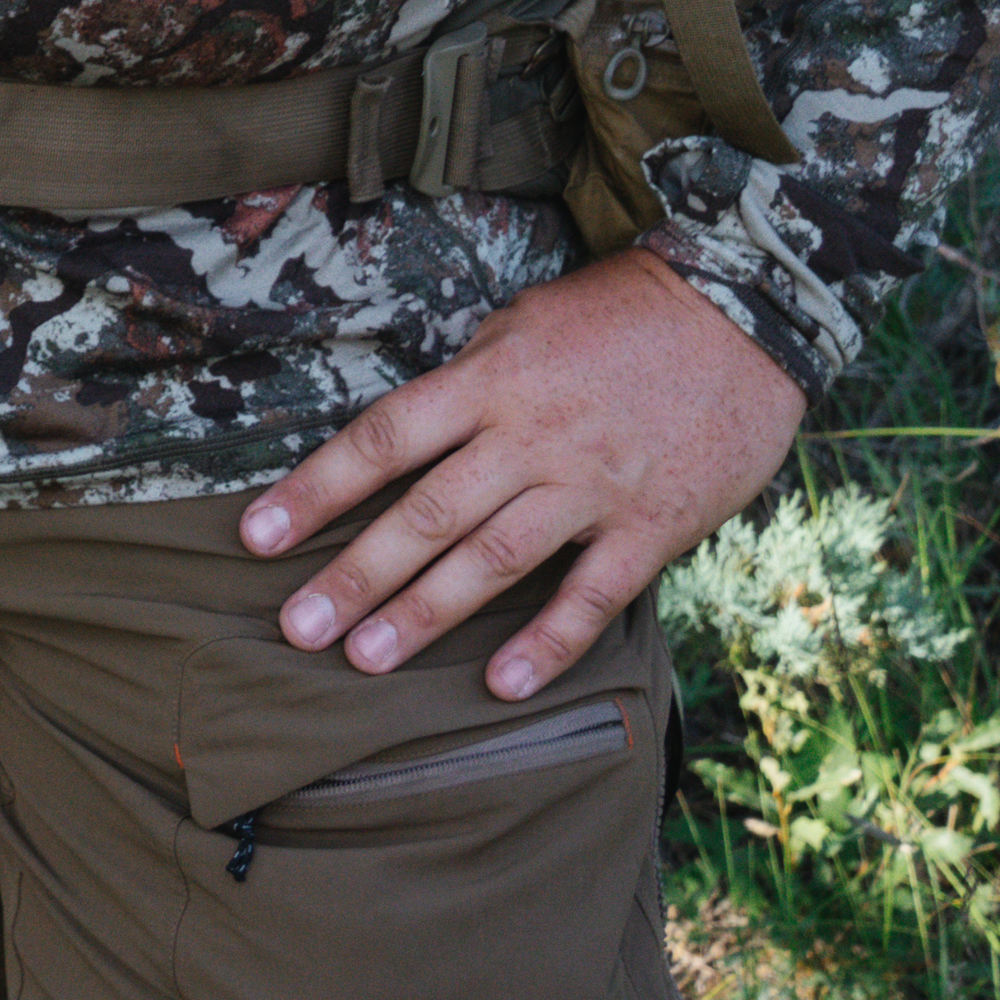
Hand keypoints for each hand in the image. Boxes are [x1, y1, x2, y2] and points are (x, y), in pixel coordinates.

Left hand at [240, 248, 807, 699]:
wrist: (743, 314)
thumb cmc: (623, 314)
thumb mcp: (525, 319)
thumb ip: (469, 377)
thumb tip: (412, 428)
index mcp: (488, 380)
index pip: (382, 439)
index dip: (315, 490)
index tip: (256, 537)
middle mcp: (529, 436)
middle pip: (425, 513)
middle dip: (355, 576)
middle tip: (297, 630)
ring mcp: (590, 485)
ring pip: (494, 559)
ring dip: (426, 615)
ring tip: (365, 661)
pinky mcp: (651, 526)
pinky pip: (592, 595)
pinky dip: (548, 643)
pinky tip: (503, 685)